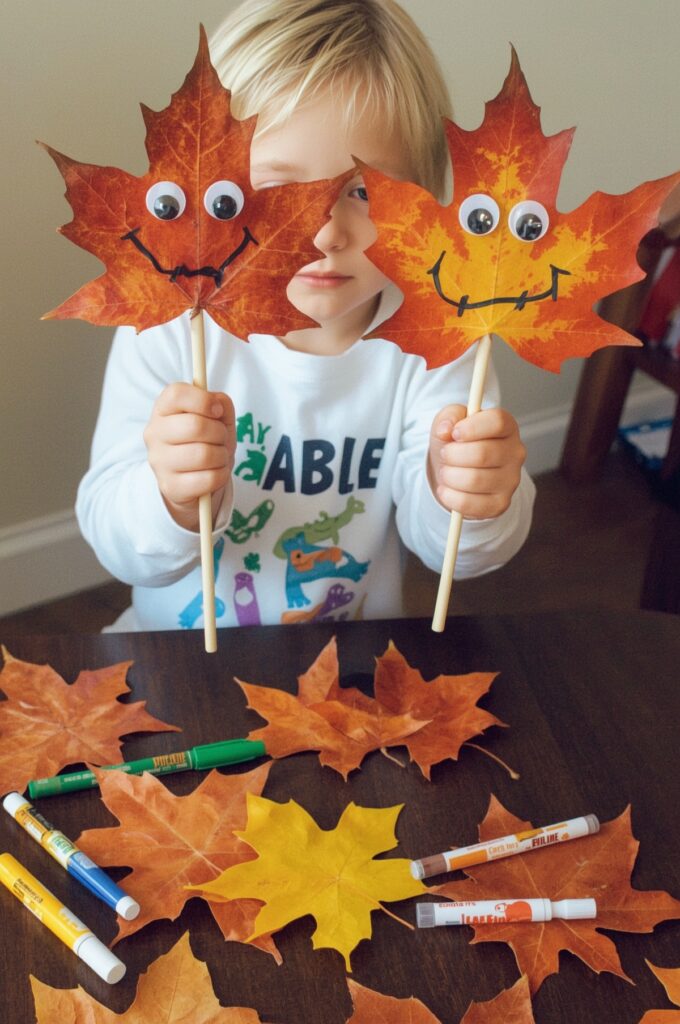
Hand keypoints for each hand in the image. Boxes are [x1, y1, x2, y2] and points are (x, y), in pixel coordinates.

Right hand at [144, 383, 235, 530]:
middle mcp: (154, 433)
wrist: (194, 480)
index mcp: (163, 409)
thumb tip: (218, 404)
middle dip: (219, 433)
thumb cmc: (206, 442)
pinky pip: (208, 478)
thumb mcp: (217, 418)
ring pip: (204, 454)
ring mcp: (159, 462)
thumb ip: (220, 403)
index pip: (176, 393)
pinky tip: (215, 473)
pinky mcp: (170, 486)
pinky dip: (221, 475)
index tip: (217, 411)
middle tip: (220, 438)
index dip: (203, 400)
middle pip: (195, 425)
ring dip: (222, 456)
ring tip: (218, 457)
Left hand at [428, 404, 525, 518]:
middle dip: (453, 454)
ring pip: (475, 480)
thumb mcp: (451, 422)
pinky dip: (450, 497)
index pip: (497, 422)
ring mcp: (510, 480)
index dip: (472, 427)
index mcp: (507, 427)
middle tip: (445, 454)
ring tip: (446, 472)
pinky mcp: (500, 503)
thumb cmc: (458, 443)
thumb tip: (445, 430)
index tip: (454, 433)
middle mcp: (515, 453)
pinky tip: (446, 489)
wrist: (457, 471)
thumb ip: (449, 416)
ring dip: (450, 476)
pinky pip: (471, 503)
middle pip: (482, 453)